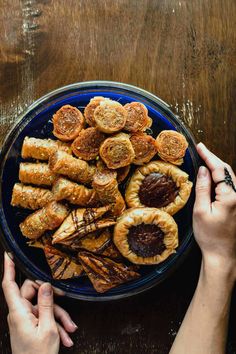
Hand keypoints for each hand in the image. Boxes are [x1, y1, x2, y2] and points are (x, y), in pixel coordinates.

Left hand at [2, 252, 76, 353]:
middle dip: (52, 298)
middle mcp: (19, 313)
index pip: (9, 285)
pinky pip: (44, 317)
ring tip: (69, 329)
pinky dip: (55, 324)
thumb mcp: (47, 328)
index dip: (8, 268)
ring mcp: (25, 319)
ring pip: (42, 306)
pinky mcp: (30, 325)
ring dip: (58, 316)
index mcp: (18, 312)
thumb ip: (47, 303)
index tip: (9, 255)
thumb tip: (46, 284)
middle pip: (33, 292)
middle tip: (65, 298)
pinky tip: (65, 336)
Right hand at [193, 143, 235, 276]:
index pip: (219, 170)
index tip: (199, 146)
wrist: (222, 255)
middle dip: (213, 159)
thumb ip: (203, 188)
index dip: (208, 156)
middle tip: (201, 150)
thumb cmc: (210, 236)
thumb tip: (203, 170)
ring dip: (217, 168)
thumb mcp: (200, 211)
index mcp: (231, 197)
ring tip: (205, 160)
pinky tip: (212, 176)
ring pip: (229, 178)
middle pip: (226, 171)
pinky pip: (230, 186)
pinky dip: (220, 178)